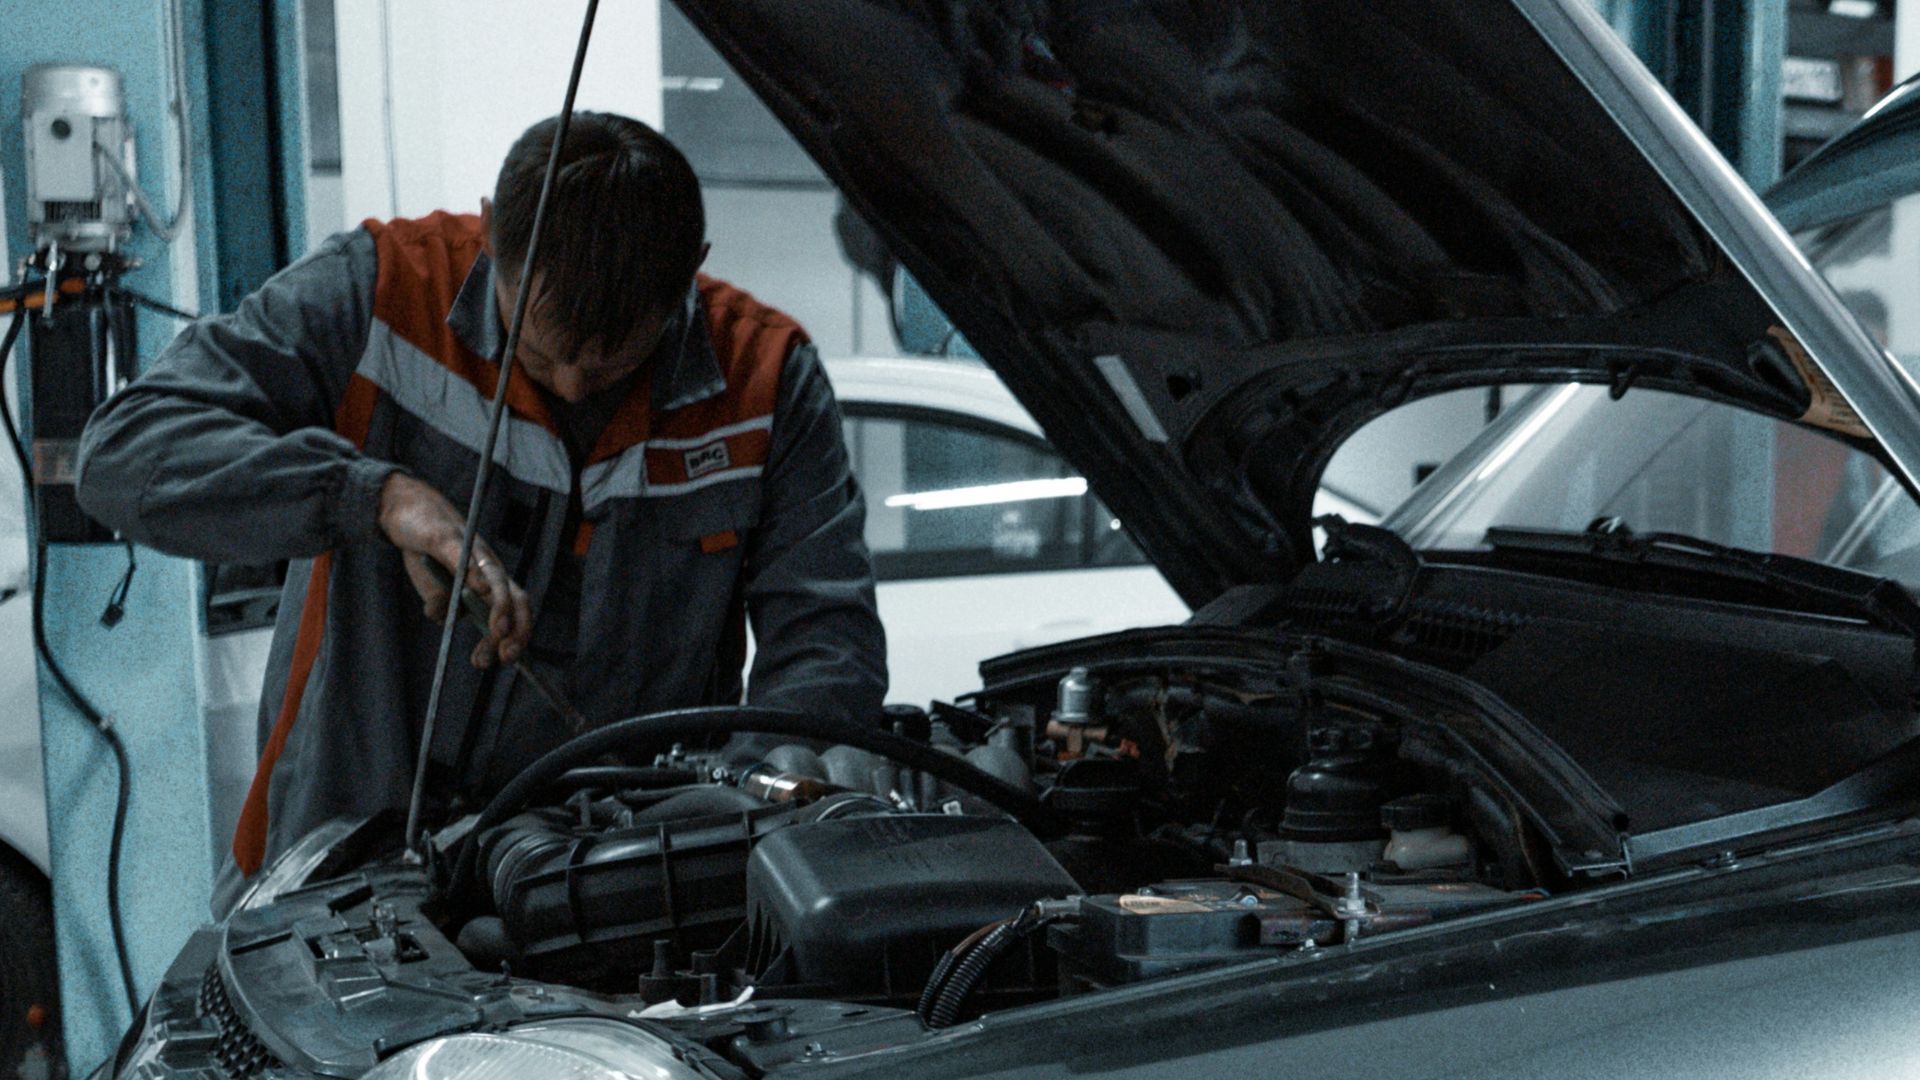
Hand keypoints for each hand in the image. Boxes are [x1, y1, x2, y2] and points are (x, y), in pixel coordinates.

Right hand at [377, 472, 531, 667]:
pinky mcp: (446, 537)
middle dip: (516, 628)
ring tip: (498, 632)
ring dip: (500, 607)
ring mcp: (469, 550)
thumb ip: (443, 605)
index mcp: (488, 579)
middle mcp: (486, 565)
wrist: (406, 506)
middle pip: (514, 596)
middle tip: (506, 655)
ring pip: (495, 578)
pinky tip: (480, 587)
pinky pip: (462, 555)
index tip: (506, 660)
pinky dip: (473, 572)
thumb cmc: (426, 548)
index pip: (514, 609)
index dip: (517, 635)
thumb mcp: (432, 585)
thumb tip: (449, 619)